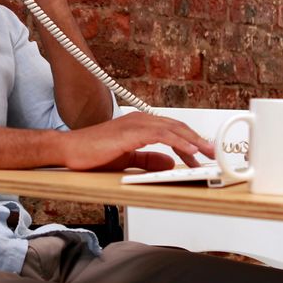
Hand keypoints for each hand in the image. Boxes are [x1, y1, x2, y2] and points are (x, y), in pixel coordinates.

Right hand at [58, 112, 215, 171]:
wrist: (69, 150)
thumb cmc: (91, 153)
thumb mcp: (127, 159)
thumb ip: (147, 160)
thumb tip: (168, 162)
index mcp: (140, 125)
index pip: (172, 129)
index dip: (190, 140)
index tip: (203, 153)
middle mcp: (140, 120)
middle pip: (177, 127)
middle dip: (197, 140)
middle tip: (213, 152)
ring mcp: (136, 124)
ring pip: (173, 129)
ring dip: (193, 141)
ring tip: (207, 152)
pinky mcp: (130, 132)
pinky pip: (161, 135)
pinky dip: (178, 142)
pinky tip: (189, 151)